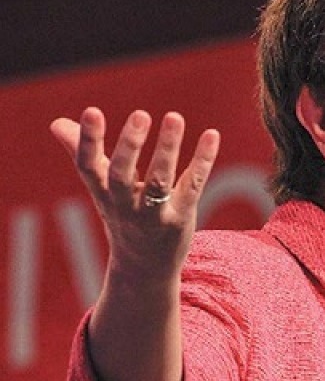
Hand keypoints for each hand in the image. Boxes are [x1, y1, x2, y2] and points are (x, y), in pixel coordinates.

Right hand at [50, 107, 219, 282]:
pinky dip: (202, 161)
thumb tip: (56, 123)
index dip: (88, 140)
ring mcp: (153, 216)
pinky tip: (212, 135)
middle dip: (129, 146)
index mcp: (102, 193)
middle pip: (122, 176)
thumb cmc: (122, 218)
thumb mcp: (101, 189)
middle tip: (140, 115)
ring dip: (167, 149)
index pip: (88, 166)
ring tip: (174, 117)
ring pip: (159, 182)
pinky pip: (192, 187)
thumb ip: (85, 155)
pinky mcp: (180, 220)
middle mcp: (124, 206)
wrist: (143, 270)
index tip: (92, 111)